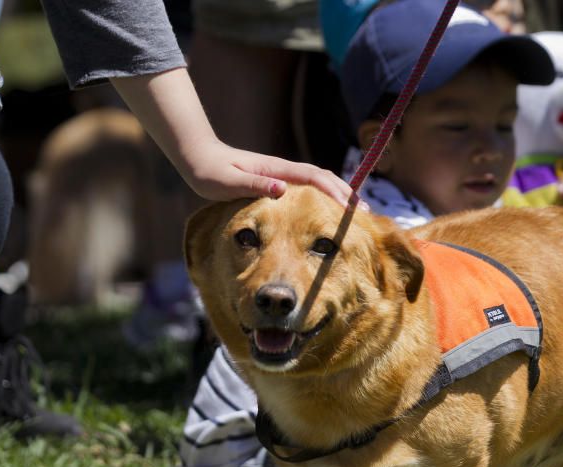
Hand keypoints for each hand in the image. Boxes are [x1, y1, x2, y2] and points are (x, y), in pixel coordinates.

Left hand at [180, 137, 356, 204]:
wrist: (198, 157)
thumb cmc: (210, 173)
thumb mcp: (229, 182)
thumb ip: (255, 184)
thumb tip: (282, 189)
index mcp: (276, 170)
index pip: (313, 178)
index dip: (334, 192)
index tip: (350, 207)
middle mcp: (283, 170)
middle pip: (323, 177)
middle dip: (345, 193)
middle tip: (364, 213)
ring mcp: (281, 174)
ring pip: (318, 181)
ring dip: (339, 193)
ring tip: (356, 211)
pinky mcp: (277, 181)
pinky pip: (308, 187)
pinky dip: (324, 195)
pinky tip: (329, 207)